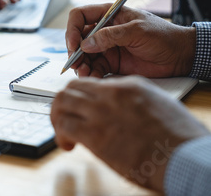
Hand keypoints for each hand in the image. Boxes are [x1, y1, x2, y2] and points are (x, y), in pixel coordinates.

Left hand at [51, 76, 209, 190]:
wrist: (184, 156)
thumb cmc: (178, 137)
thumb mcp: (158, 105)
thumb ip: (134, 102)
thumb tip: (121, 110)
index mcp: (128, 86)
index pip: (92, 83)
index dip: (82, 97)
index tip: (81, 110)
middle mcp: (111, 94)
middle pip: (72, 88)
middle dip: (63, 102)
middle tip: (64, 117)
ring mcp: (101, 112)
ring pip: (61, 102)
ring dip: (56, 116)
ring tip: (62, 132)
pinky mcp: (95, 134)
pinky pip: (63, 125)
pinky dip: (59, 134)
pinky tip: (67, 145)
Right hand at [66, 4, 195, 77]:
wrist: (181, 56)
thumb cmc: (163, 36)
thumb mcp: (137, 31)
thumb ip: (110, 36)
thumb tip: (86, 43)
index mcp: (109, 15)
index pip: (80, 16)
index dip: (72, 29)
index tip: (74, 44)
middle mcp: (104, 30)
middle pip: (78, 38)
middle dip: (74, 51)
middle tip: (76, 63)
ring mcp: (107, 47)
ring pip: (84, 55)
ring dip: (81, 64)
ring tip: (84, 73)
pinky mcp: (112, 63)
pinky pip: (94, 68)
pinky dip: (90, 74)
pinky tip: (92, 77)